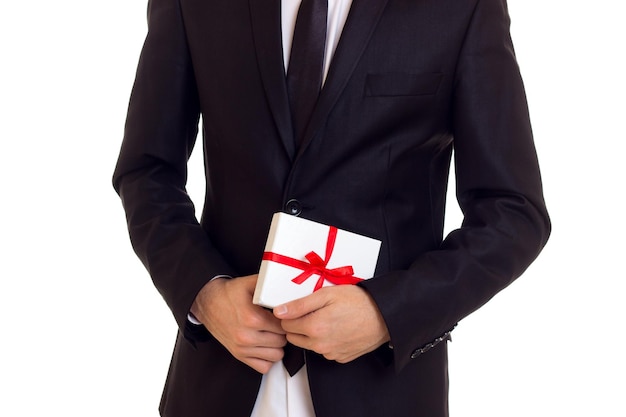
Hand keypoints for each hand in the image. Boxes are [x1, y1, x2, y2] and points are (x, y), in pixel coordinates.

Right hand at [191, 275, 286, 373]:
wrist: (207, 302)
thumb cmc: (228, 294)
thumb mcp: (250, 284)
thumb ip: (269, 285)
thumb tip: (285, 285)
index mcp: (252, 318)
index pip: (283, 326)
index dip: (287, 320)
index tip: (284, 316)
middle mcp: (246, 336)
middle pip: (281, 341)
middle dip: (283, 332)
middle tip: (278, 323)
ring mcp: (242, 348)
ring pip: (276, 356)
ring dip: (277, 345)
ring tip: (273, 334)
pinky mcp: (238, 355)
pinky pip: (264, 367)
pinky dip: (268, 358)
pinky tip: (266, 345)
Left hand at [274, 285, 389, 362]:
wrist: (385, 316)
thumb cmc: (358, 301)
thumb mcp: (327, 294)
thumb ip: (300, 304)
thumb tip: (278, 312)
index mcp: (314, 327)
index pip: (285, 325)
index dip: (290, 314)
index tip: (297, 307)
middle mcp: (320, 345)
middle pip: (294, 337)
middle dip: (298, 325)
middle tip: (312, 311)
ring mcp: (330, 354)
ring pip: (308, 344)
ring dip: (311, 333)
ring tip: (327, 318)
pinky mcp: (340, 358)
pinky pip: (324, 350)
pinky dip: (326, 341)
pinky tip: (337, 328)